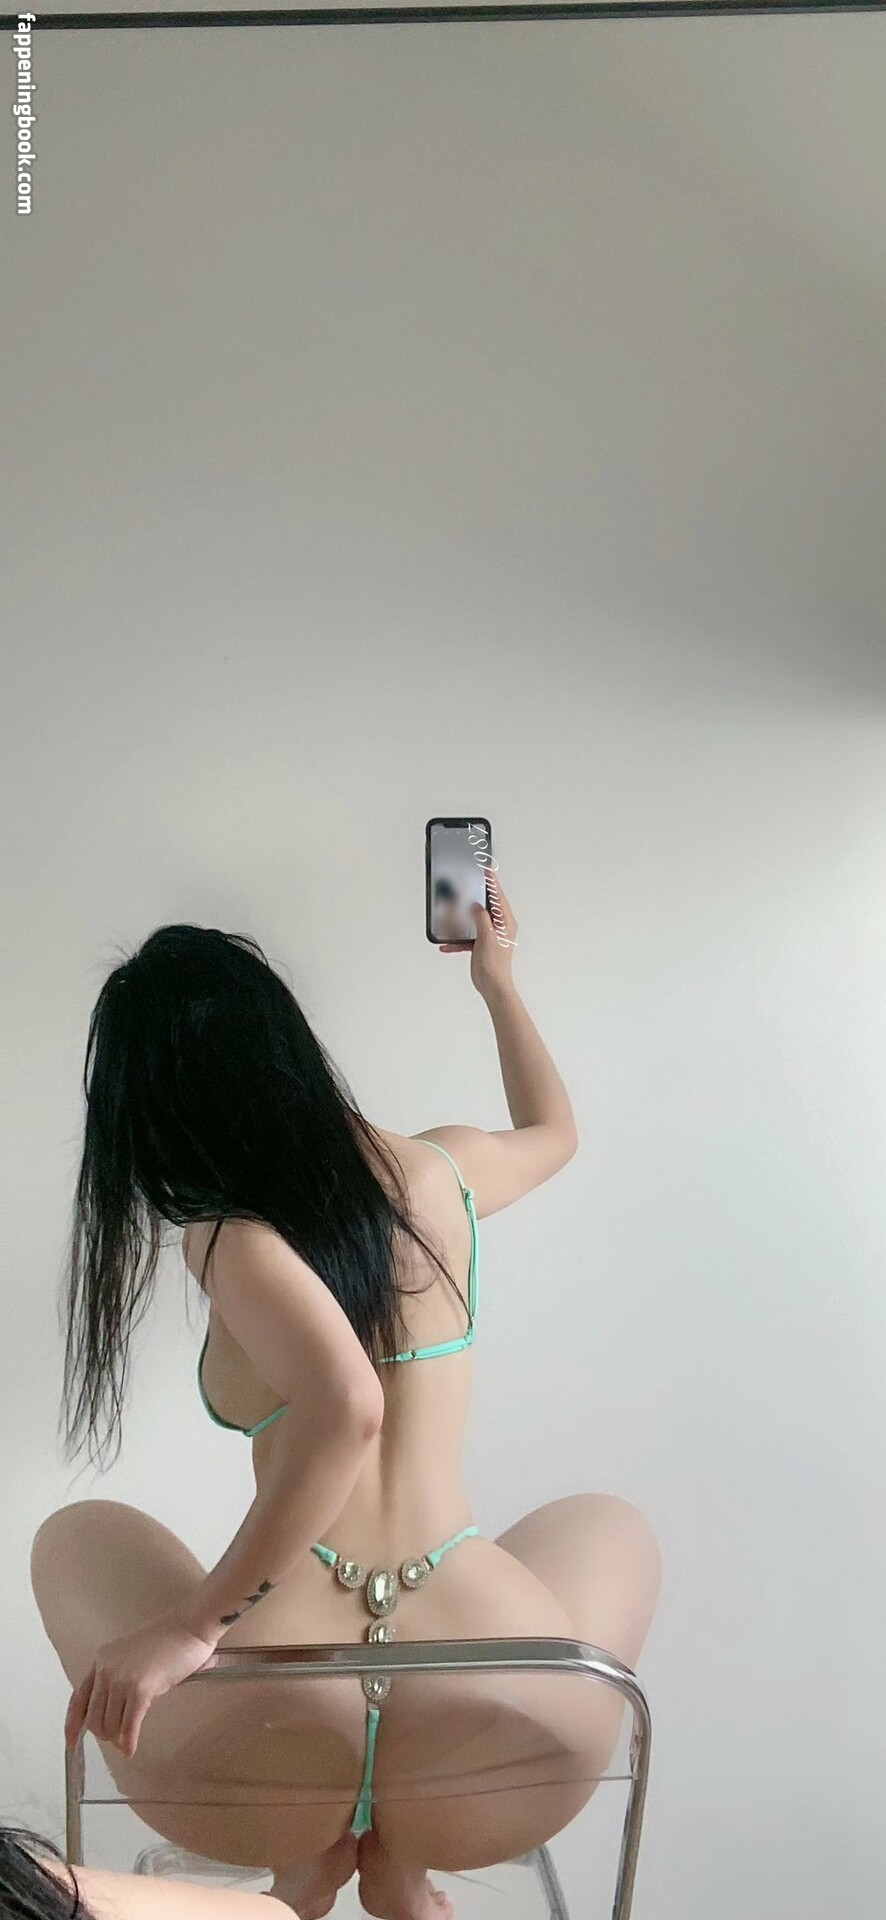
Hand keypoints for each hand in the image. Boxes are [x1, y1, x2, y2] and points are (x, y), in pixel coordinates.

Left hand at [65, 1609, 218, 1759]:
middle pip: (93, 1717)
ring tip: (128, 1740)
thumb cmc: (169, 1639)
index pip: (78, 1698)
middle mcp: (106, 1669)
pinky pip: (128, 1726)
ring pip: (110, 1724)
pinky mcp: (140, 1689)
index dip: (72, 1724)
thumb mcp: (133, 1655)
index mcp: (102, 1659)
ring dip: (118, 1738)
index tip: (70, 1742)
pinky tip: (131, 1749)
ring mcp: (122, 1679)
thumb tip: (114, 1710)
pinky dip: (129, 1741)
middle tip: (118, 1738)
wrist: (191, 1625)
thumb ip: (118, 1676)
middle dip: (105, 1733)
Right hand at [439, 869, 517, 1002]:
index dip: (492, 882)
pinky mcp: (482, 945)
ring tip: (455, 910)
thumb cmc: (494, 965)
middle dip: (477, 896)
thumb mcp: (487, 936)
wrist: (493, 986)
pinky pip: (468, 937)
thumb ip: (481, 918)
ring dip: (463, 919)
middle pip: (487, 906)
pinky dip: (458, 939)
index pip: (498, 897)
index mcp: (506, 922)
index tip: (486, 869)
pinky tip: (447, 943)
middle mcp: (500, 927)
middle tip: (472, 882)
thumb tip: (475, 906)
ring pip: (475, 920)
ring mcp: (491, 935)